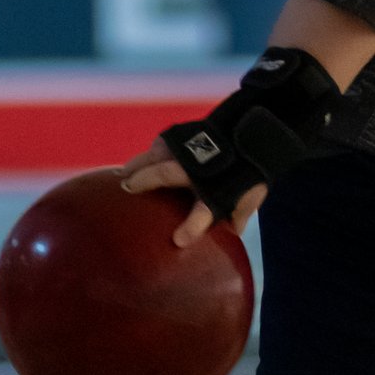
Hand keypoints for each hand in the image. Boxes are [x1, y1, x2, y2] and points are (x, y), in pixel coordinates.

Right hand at [118, 139, 265, 248]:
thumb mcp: (251, 195)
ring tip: (121, 176)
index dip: (192, 227)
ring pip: (157, 155)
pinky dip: (149, 154)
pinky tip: (135, 164)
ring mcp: (190, 150)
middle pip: (166, 173)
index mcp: (217, 191)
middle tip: (127, 189)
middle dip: (145, 180)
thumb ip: (240, 214)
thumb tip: (233, 232)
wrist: (253, 134)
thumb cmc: (248, 172)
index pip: (204, 213)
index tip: (178, 240)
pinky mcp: (186, 138)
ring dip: (137, 165)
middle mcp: (199, 170)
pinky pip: (161, 144)